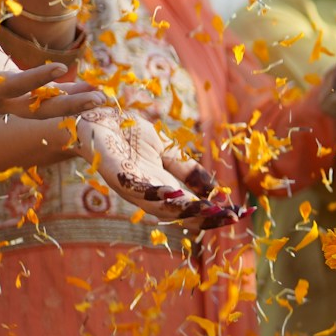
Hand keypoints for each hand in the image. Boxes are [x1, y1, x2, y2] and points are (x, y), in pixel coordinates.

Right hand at [0, 17, 104, 116]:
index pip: (15, 86)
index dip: (37, 78)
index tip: (62, 66)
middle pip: (38, 108)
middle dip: (69, 105)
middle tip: (99, 100)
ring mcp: (11, 100)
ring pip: (47, 107)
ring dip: (76, 103)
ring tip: (104, 99)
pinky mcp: (20, 93)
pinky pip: (48, 98)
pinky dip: (70, 95)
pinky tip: (92, 91)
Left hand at [75, 108, 243, 227]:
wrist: (96, 118)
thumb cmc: (128, 133)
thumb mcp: (166, 150)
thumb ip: (187, 169)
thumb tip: (214, 189)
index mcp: (161, 187)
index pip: (192, 206)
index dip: (214, 211)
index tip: (239, 213)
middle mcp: (147, 192)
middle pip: (180, 212)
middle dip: (206, 216)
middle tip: (230, 217)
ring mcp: (132, 186)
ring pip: (162, 205)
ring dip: (187, 210)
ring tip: (211, 211)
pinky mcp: (117, 174)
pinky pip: (140, 188)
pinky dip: (159, 194)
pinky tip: (178, 194)